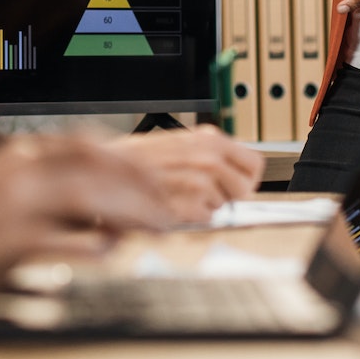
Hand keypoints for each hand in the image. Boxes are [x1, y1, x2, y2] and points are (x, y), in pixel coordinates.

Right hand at [0, 136, 173, 290]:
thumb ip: (36, 183)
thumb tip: (81, 200)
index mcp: (17, 158)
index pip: (87, 146)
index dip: (128, 161)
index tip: (154, 178)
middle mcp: (20, 175)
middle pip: (96, 167)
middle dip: (140, 185)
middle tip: (168, 205)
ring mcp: (16, 208)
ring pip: (89, 196)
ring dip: (129, 210)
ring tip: (155, 226)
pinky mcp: (9, 244)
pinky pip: (66, 240)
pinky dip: (96, 244)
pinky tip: (114, 250)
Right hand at [106, 127, 263, 223]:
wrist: (104, 170)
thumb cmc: (133, 158)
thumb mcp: (177, 143)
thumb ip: (205, 154)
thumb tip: (227, 168)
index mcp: (209, 139)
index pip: (255, 163)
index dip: (247, 179)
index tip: (237, 185)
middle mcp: (209, 158)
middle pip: (245, 190)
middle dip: (230, 197)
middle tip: (206, 196)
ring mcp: (200, 182)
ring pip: (223, 206)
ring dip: (204, 206)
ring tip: (177, 196)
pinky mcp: (188, 205)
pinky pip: (204, 219)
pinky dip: (189, 217)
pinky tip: (171, 205)